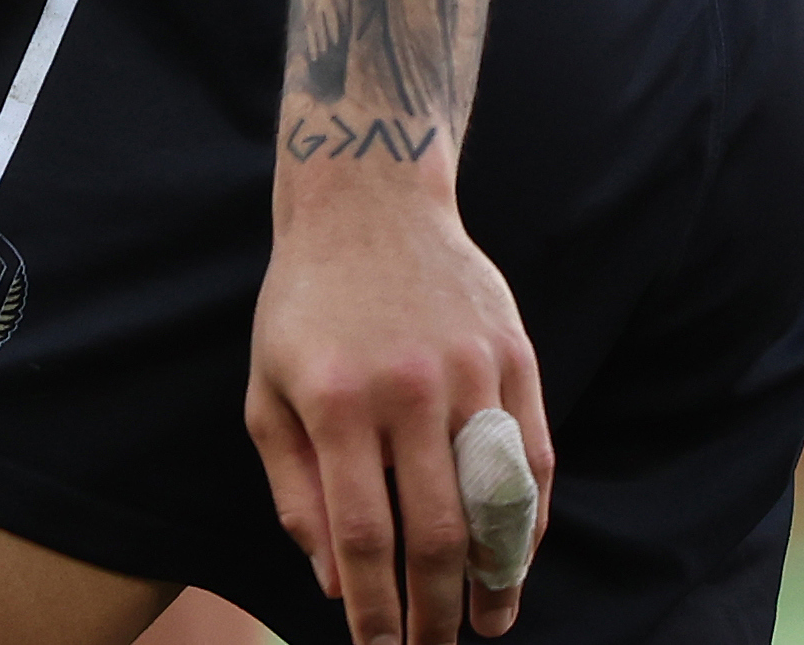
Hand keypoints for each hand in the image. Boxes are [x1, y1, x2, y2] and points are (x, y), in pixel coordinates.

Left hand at [247, 170, 548, 643]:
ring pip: (498, 503)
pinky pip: (535, 459)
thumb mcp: (268, 390)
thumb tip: (332, 582)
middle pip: (436, 531)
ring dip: (498, 580)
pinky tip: (516, 560)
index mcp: (335, 400)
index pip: (362, 533)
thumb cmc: (306, 307)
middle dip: (436, 610)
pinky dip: (531, 522)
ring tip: (488, 624)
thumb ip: (295, 489)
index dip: (375, 606)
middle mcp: (406, 388)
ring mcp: (469, 371)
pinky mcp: (514, 356)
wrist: (367, 202)